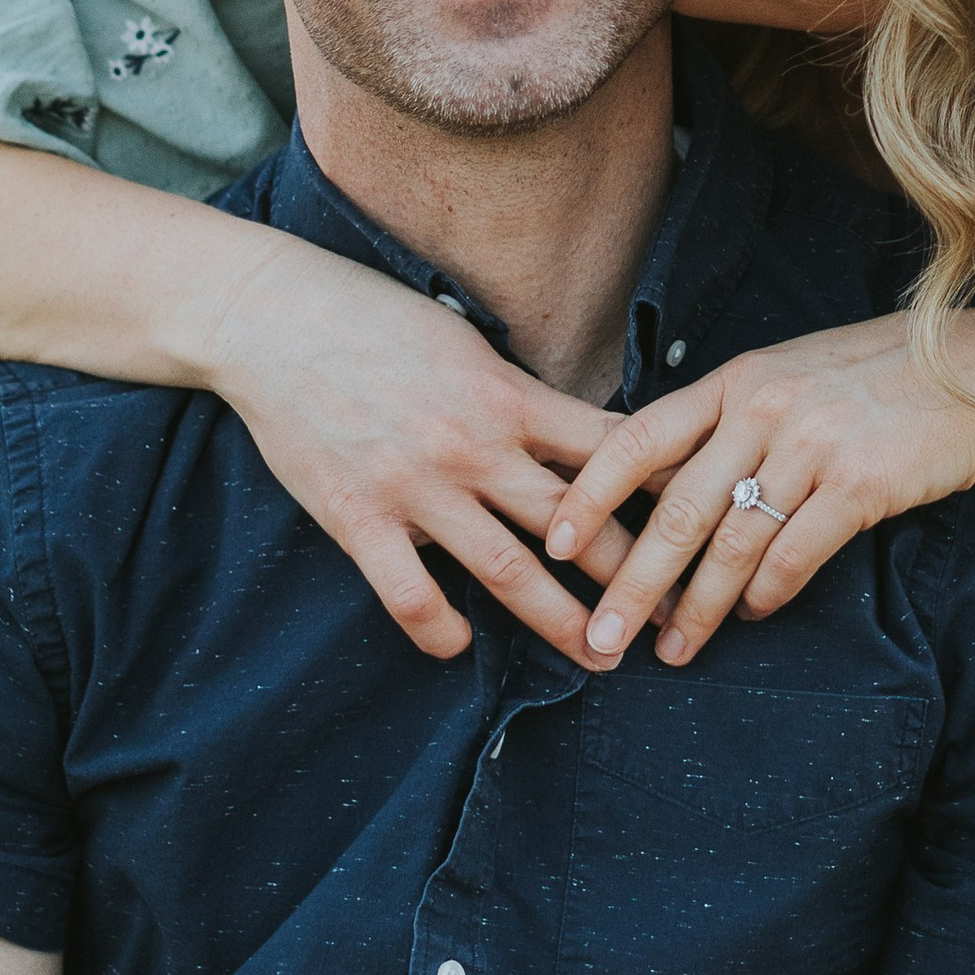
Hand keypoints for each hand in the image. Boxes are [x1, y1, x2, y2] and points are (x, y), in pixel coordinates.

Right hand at [207, 229, 640, 667]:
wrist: (272, 319)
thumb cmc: (373, 319)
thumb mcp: (464, 343)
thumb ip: (516, 397)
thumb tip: (573, 436)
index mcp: (506, 395)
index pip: (607, 450)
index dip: (659, 490)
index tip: (701, 523)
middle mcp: (471, 445)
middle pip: (575, 525)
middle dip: (631, 576)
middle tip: (670, 617)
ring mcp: (415, 486)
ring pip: (508, 570)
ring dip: (560, 620)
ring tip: (599, 655)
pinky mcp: (358, 518)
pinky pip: (411, 595)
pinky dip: (441, 629)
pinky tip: (460, 646)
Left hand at [545, 312, 974, 671]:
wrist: (970, 376)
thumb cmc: (865, 381)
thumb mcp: (783, 378)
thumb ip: (722, 421)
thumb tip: (652, 482)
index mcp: (734, 381)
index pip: (639, 437)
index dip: (591, 492)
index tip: (555, 544)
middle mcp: (764, 410)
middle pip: (676, 509)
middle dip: (633, 582)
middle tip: (600, 636)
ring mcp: (813, 446)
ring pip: (733, 544)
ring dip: (699, 609)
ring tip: (674, 651)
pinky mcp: (861, 485)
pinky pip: (796, 554)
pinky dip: (767, 593)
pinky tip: (750, 615)